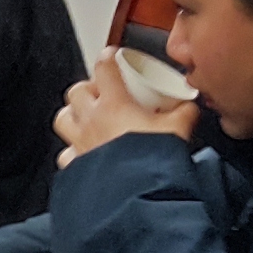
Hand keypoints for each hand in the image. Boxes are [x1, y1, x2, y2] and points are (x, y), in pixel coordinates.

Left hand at [54, 49, 200, 163]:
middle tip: (101, 93)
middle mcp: (91, 121)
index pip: (104, 69)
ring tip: (86, 119)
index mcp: (114, 105)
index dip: (107, 57)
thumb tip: (189, 105)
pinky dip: (72, 151)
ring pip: (63, 119)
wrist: (137, 196)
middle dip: (87, 89)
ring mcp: (80, 145)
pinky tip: (83, 154)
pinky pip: (66, 155)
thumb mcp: (178, 130)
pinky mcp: (76, 168)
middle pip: (76, 91)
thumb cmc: (152, 162)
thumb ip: (185, 113)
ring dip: (73, 116)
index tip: (111, 56)